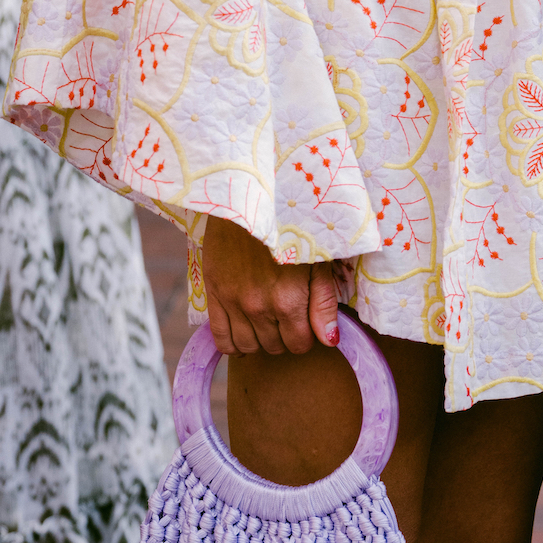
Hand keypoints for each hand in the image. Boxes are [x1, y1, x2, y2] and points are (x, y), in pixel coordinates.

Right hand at [202, 216, 341, 356]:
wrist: (250, 196)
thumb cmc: (292, 223)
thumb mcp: (317, 257)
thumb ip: (323, 302)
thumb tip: (329, 340)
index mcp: (288, 300)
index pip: (299, 344)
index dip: (307, 336)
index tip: (307, 320)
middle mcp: (258, 308)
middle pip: (275, 347)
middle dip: (286, 336)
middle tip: (289, 315)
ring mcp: (232, 303)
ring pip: (248, 346)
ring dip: (261, 340)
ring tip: (268, 320)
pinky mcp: (213, 294)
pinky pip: (221, 339)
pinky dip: (233, 343)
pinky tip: (244, 330)